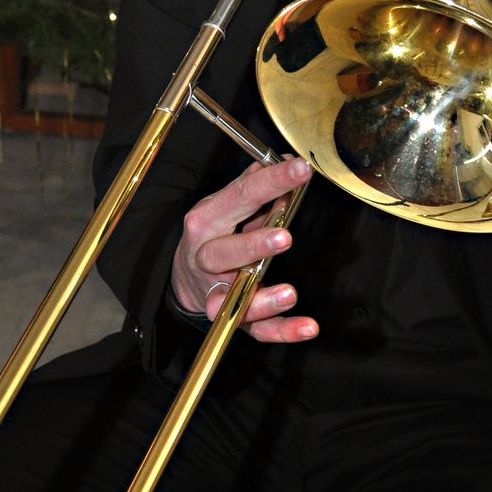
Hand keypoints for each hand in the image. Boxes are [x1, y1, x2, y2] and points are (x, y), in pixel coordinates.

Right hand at [170, 156, 317, 343]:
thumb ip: (253, 187)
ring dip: (263, 298)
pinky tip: (307, 327)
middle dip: (254, 245)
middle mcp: (206, 258)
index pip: (241, 197)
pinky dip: (281, 330)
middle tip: (284, 237)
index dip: (272, 181)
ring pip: (233, 299)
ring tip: (290, 293)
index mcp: (207, 221)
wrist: (183, 276)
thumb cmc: (213, 233)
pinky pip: (255, 329)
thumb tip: (283, 161)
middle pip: (225, 253)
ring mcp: (216, 291)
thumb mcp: (224, 205)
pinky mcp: (232, 317)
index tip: (300, 169)